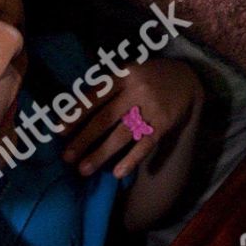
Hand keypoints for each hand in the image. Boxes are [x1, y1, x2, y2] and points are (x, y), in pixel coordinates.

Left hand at [62, 58, 203, 179]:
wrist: (186, 78)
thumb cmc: (147, 77)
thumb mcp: (127, 72)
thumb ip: (104, 86)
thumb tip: (71, 109)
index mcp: (123, 75)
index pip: (95, 96)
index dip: (76, 114)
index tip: (59, 131)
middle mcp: (137, 90)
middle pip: (105, 118)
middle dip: (84, 139)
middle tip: (67, 157)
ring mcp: (152, 107)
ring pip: (122, 134)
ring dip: (101, 154)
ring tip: (83, 170)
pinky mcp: (164, 123)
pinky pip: (145, 144)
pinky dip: (131, 160)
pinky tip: (117, 173)